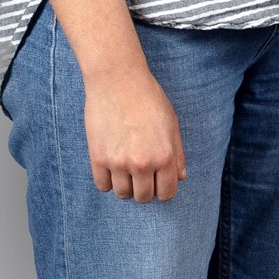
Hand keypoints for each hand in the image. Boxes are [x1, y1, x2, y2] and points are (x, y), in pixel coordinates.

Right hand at [83, 60, 185, 201]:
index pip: (167, 193)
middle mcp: (143, 163)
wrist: (118, 81)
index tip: (159, 184)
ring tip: (127, 170)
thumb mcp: (172, 124)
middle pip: (143, 197)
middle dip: (145, 189)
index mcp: (165, 155)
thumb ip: (177, 154)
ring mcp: (118, 163)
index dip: (164, 191)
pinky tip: (112, 167)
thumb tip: (180, 177)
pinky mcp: (98, 158)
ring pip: (122, 194)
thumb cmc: (149, 99)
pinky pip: (103, 186)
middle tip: (142, 175)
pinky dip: (108, 181)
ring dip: (126, 186)